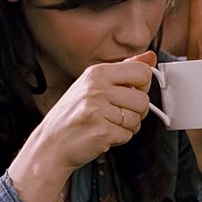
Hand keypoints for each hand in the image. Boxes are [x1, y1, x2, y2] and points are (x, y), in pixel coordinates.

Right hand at [7, 50, 158, 201]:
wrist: (51, 144)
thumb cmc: (72, 115)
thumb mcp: (94, 84)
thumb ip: (124, 69)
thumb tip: (150, 57)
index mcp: (96, 73)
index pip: (142, 71)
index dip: (142, 86)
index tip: (130, 92)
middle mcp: (96, 88)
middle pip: (143, 99)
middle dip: (135, 112)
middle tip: (115, 114)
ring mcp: (98, 110)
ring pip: (137, 119)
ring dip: (126, 127)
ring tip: (106, 124)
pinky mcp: (101, 131)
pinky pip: (127, 135)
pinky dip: (118, 139)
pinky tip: (102, 135)